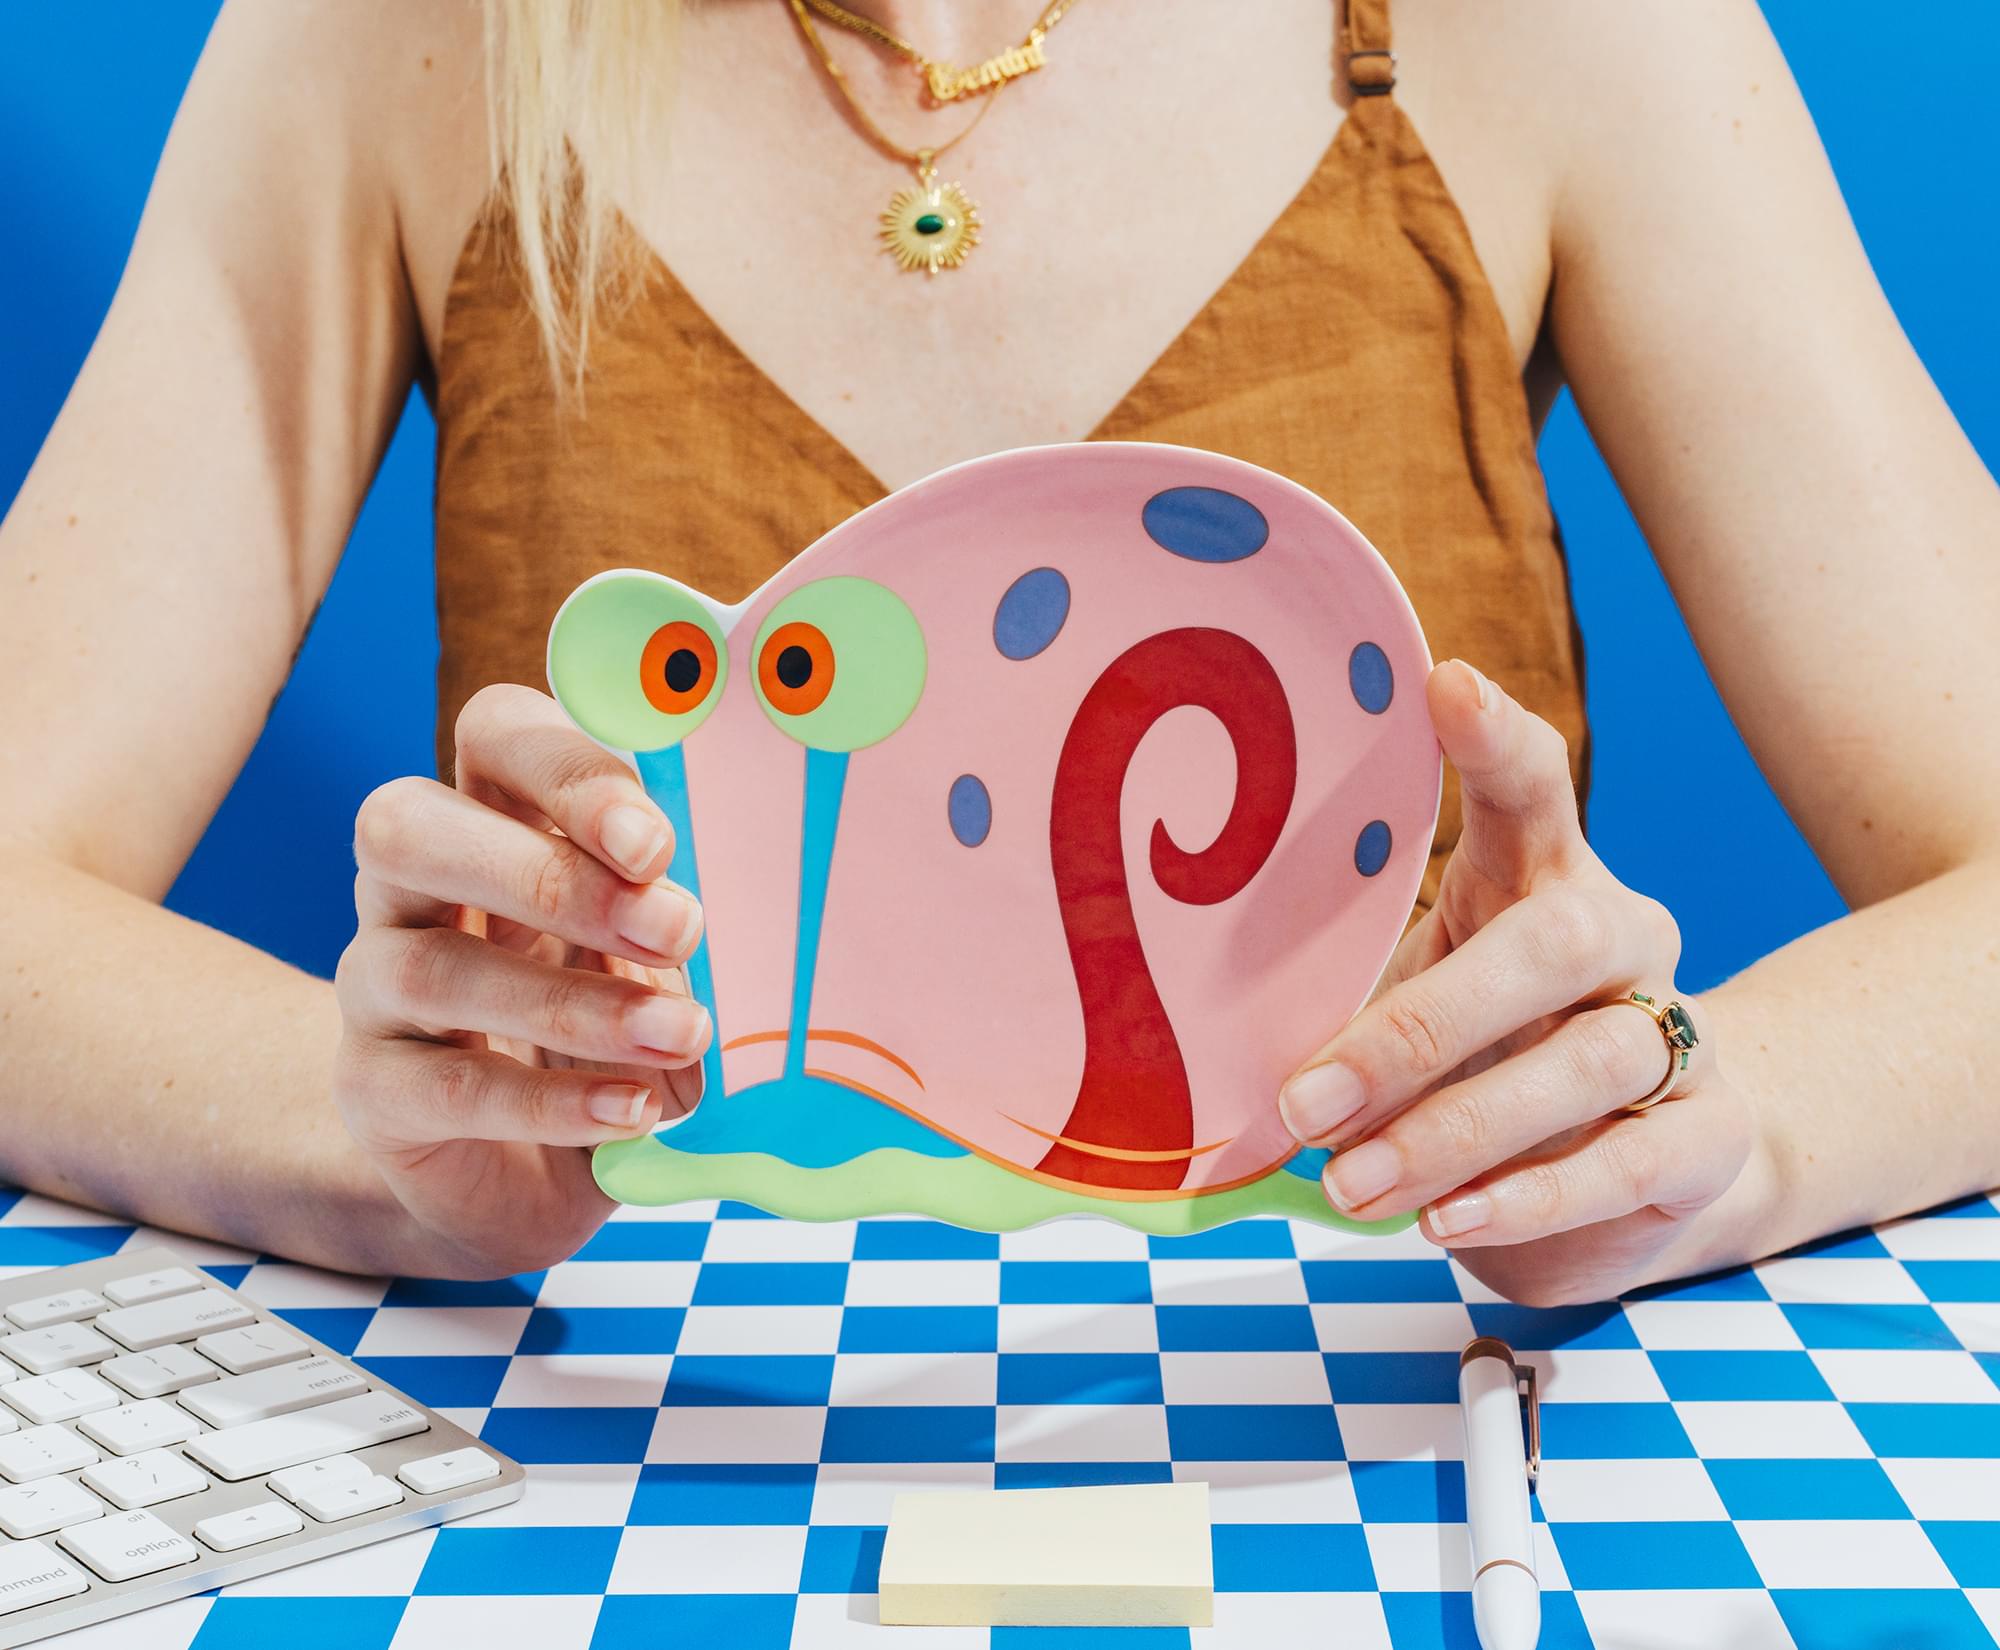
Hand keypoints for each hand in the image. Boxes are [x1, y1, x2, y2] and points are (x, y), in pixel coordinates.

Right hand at [333, 684, 710, 1276]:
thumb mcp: (650, 957)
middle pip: (409, 829)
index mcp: (489, 817)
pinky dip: (551, 1101)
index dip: (567, 773)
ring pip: (432, 970)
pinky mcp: (372, 1091)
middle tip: (672, 929)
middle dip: (545, 875)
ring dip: (575, 1003)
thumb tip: (689, 918)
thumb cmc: (601, 1026)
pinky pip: (446, 1088)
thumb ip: (662, 919)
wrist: (522, 1169)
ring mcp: (371, 987)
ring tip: (680, 1034)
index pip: (495, 736)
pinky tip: (632, 1108)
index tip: (656, 844)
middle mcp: (408, 887)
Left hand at [1279, 660, 1756, 1304]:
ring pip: (1585, 1062)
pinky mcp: (1710, 1134)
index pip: (1532, 784)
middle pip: (1552, 943)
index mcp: (1540, 872)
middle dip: (1416, 1032)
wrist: (1642, 1166)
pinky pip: (1627, 1162)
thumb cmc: (1487, 1056)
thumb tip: (1212, 1049)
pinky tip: (1446, 1224)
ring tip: (1349, 1188)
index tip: (1441, 683)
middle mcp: (1622, 933)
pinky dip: (1528, 1199)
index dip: (1491, 736)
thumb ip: (1347, 998)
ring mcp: (1680, 1029)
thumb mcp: (1412, 1001)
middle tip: (1303, 1106)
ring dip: (1451, 1133)